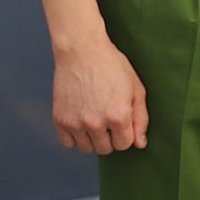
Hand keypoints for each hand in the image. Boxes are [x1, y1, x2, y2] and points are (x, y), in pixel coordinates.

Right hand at [51, 36, 149, 153]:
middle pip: (105, 149)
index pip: (125, 144)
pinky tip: (80, 121)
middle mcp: (96, 123)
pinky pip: (67, 143)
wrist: (82, 51)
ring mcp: (75, 122)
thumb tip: (140, 144)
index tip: (121, 119)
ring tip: (94, 117)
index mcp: (118, 116)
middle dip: (110, 137)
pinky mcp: (59, 119)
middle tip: (107, 117)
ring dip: (92, 138)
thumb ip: (140, 119)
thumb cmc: (111, 66)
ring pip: (87, 148)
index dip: (125, 133)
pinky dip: (74, 136)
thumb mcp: (136, 89)